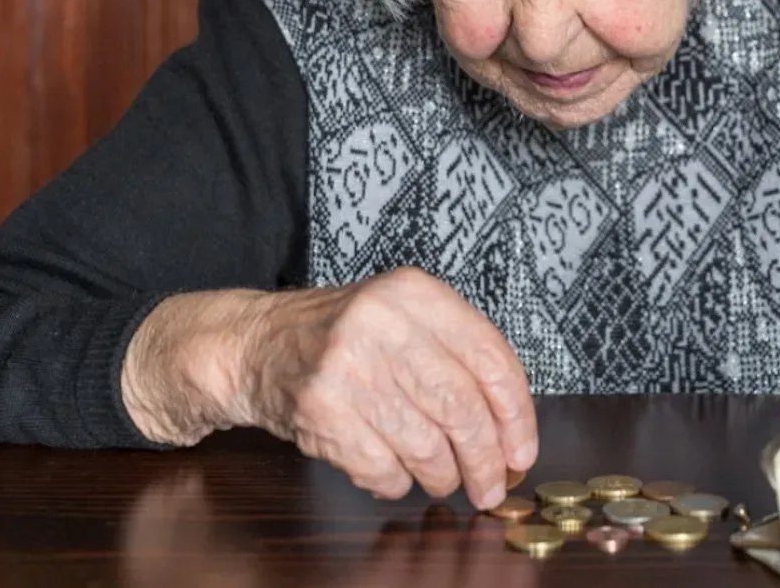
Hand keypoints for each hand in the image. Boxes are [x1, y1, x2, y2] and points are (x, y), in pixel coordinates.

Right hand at [245, 267, 536, 509]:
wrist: (256, 344)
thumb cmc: (344, 337)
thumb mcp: (403, 317)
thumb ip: (456, 356)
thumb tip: (511, 432)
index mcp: (414, 293)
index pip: (490, 358)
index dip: (516, 414)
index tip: (523, 450)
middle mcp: (383, 323)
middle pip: (462, 407)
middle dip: (485, 459)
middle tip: (491, 486)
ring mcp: (348, 367)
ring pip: (427, 445)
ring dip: (442, 476)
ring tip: (440, 478)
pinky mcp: (320, 410)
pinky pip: (383, 469)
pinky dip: (397, 483)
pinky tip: (393, 472)